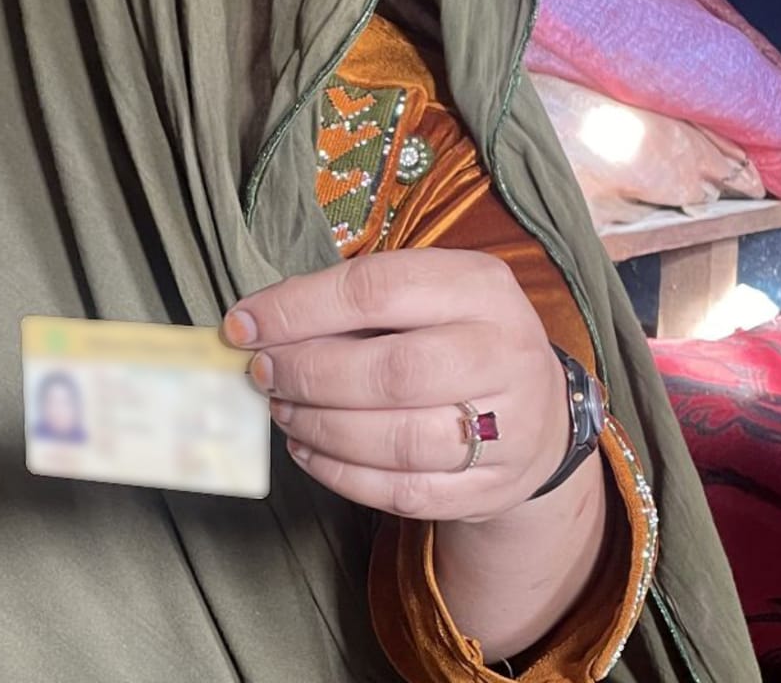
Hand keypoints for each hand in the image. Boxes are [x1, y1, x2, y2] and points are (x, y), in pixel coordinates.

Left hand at [224, 248, 569, 522]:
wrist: (538, 414)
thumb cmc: (455, 339)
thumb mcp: (425, 296)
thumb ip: (350, 303)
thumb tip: (258, 325)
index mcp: (482, 288)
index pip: (377, 289)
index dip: (298, 309)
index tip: (243, 325)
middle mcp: (505, 355)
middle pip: (391, 372)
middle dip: (309, 374)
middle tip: (263, 375)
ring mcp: (509, 429)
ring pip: (396, 441)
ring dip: (320, 427)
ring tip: (283, 410)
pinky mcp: (491, 488)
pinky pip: (403, 492)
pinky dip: (341, 474)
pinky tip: (308, 451)